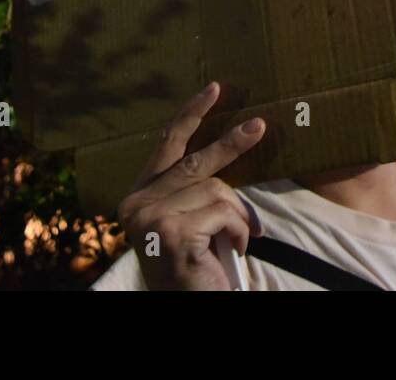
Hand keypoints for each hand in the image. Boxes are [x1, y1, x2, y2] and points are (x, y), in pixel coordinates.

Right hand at [118, 82, 265, 290]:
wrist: (191, 306)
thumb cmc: (195, 267)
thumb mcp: (189, 221)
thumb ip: (194, 189)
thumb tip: (228, 144)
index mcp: (137, 197)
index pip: (166, 144)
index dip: (191, 115)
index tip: (214, 89)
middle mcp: (135, 205)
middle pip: (195, 162)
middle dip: (231, 143)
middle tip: (259, 126)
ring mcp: (150, 219)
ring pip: (216, 190)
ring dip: (238, 215)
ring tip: (238, 240)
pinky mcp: (172, 234)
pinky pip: (223, 213)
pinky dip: (239, 230)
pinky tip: (234, 250)